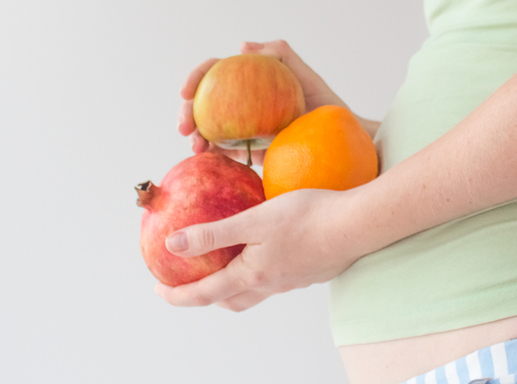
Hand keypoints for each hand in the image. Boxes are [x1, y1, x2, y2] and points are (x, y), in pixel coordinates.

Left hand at [153, 188, 373, 310]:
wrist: (358, 225)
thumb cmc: (308, 216)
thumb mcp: (254, 220)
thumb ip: (213, 233)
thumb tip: (173, 245)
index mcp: (253, 275)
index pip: (206, 293)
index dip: (178, 295)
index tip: (158, 290)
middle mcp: (271, 284)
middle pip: (230, 300)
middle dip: (206, 296)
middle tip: (188, 282)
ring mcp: (293, 281)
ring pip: (254, 292)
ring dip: (233, 287)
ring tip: (223, 268)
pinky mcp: (310, 272)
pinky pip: (275, 279)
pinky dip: (259, 274)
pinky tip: (264, 252)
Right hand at [177, 40, 350, 160]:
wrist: (337, 139)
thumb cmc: (322, 103)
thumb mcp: (304, 75)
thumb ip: (281, 54)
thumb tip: (242, 46)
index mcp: (247, 81)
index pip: (214, 73)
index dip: (194, 79)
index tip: (185, 93)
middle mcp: (240, 103)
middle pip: (203, 103)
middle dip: (186, 113)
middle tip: (184, 128)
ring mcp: (241, 128)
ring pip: (208, 129)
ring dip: (196, 138)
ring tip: (197, 148)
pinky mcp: (248, 151)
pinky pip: (225, 152)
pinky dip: (213, 155)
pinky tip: (208, 158)